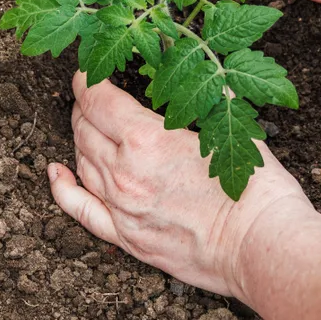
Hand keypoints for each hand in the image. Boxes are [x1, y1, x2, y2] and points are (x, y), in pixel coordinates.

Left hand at [46, 72, 314, 299]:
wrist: (263, 248)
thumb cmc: (257, 189)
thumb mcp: (230, 127)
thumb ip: (203, 102)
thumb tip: (199, 74)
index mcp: (146, 138)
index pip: (98, 99)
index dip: (87, 80)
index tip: (87, 71)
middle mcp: (124, 172)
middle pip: (85, 128)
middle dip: (85, 106)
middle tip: (93, 96)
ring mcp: (122, 208)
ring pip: (83, 162)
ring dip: (80, 138)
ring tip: (87, 125)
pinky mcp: (127, 238)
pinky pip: (81, 209)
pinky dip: (64, 188)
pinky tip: (57, 172)